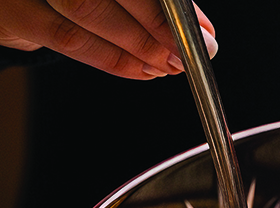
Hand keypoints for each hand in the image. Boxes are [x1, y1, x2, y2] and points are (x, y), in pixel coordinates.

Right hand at [0, 0, 215, 79]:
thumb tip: (201, 30)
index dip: (166, 6)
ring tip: (165, 66)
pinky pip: (65, 37)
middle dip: (156, 26)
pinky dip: (110, 58)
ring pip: (86, 11)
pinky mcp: (13, 11)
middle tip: (185, 55)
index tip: (201, 31)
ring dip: (135, 46)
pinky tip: (140, 69)